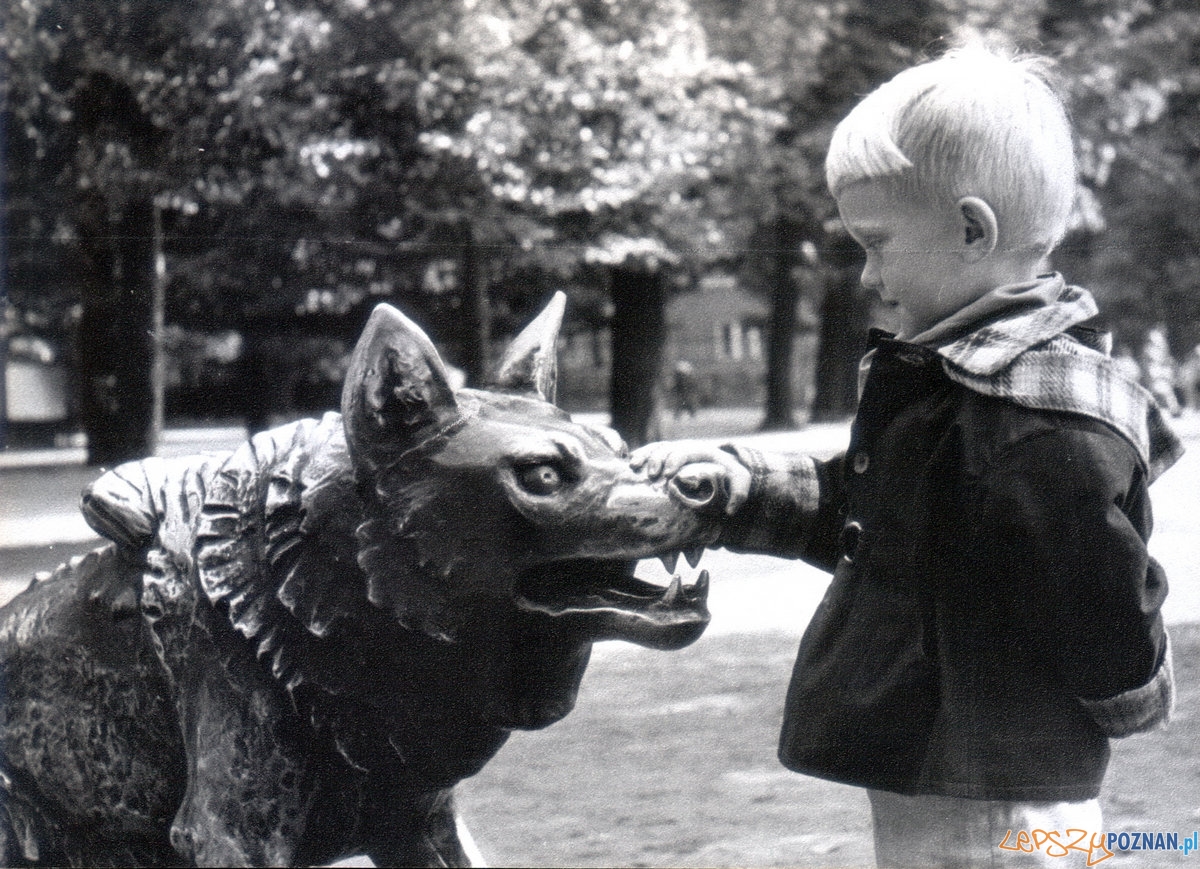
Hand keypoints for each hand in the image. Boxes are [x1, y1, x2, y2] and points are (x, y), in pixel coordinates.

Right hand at [631, 440, 750, 515]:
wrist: (723, 467)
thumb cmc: (731, 475)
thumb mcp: (740, 481)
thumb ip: (739, 493)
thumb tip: (730, 510)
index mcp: (701, 451)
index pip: (685, 451)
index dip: (675, 460)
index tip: (668, 475)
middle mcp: (685, 448)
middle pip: (667, 448)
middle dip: (657, 459)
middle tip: (652, 475)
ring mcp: (673, 450)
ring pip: (655, 447)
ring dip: (644, 456)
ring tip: (634, 467)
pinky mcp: (665, 456)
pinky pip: (649, 451)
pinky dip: (639, 456)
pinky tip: (630, 465)